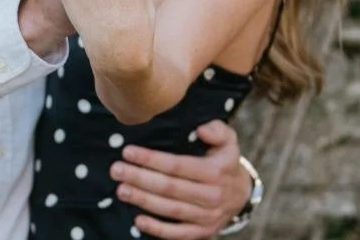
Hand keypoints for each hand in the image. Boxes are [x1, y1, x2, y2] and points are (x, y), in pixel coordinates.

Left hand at [109, 120, 251, 238]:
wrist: (242, 195)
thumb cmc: (225, 162)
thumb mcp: (229, 141)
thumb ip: (218, 130)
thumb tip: (202, 129)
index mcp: (215, 171)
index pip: (177, 165)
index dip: (151, 159)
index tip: (128, 151)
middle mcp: (211, 195)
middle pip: (169, 188)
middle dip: (140, 178)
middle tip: (117, 170)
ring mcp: (207, 217)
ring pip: (170, 209)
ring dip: (143, 200)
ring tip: (121, 190)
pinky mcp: (202, 232)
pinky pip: (177, 234)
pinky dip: (157, 229)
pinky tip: (137, 221)